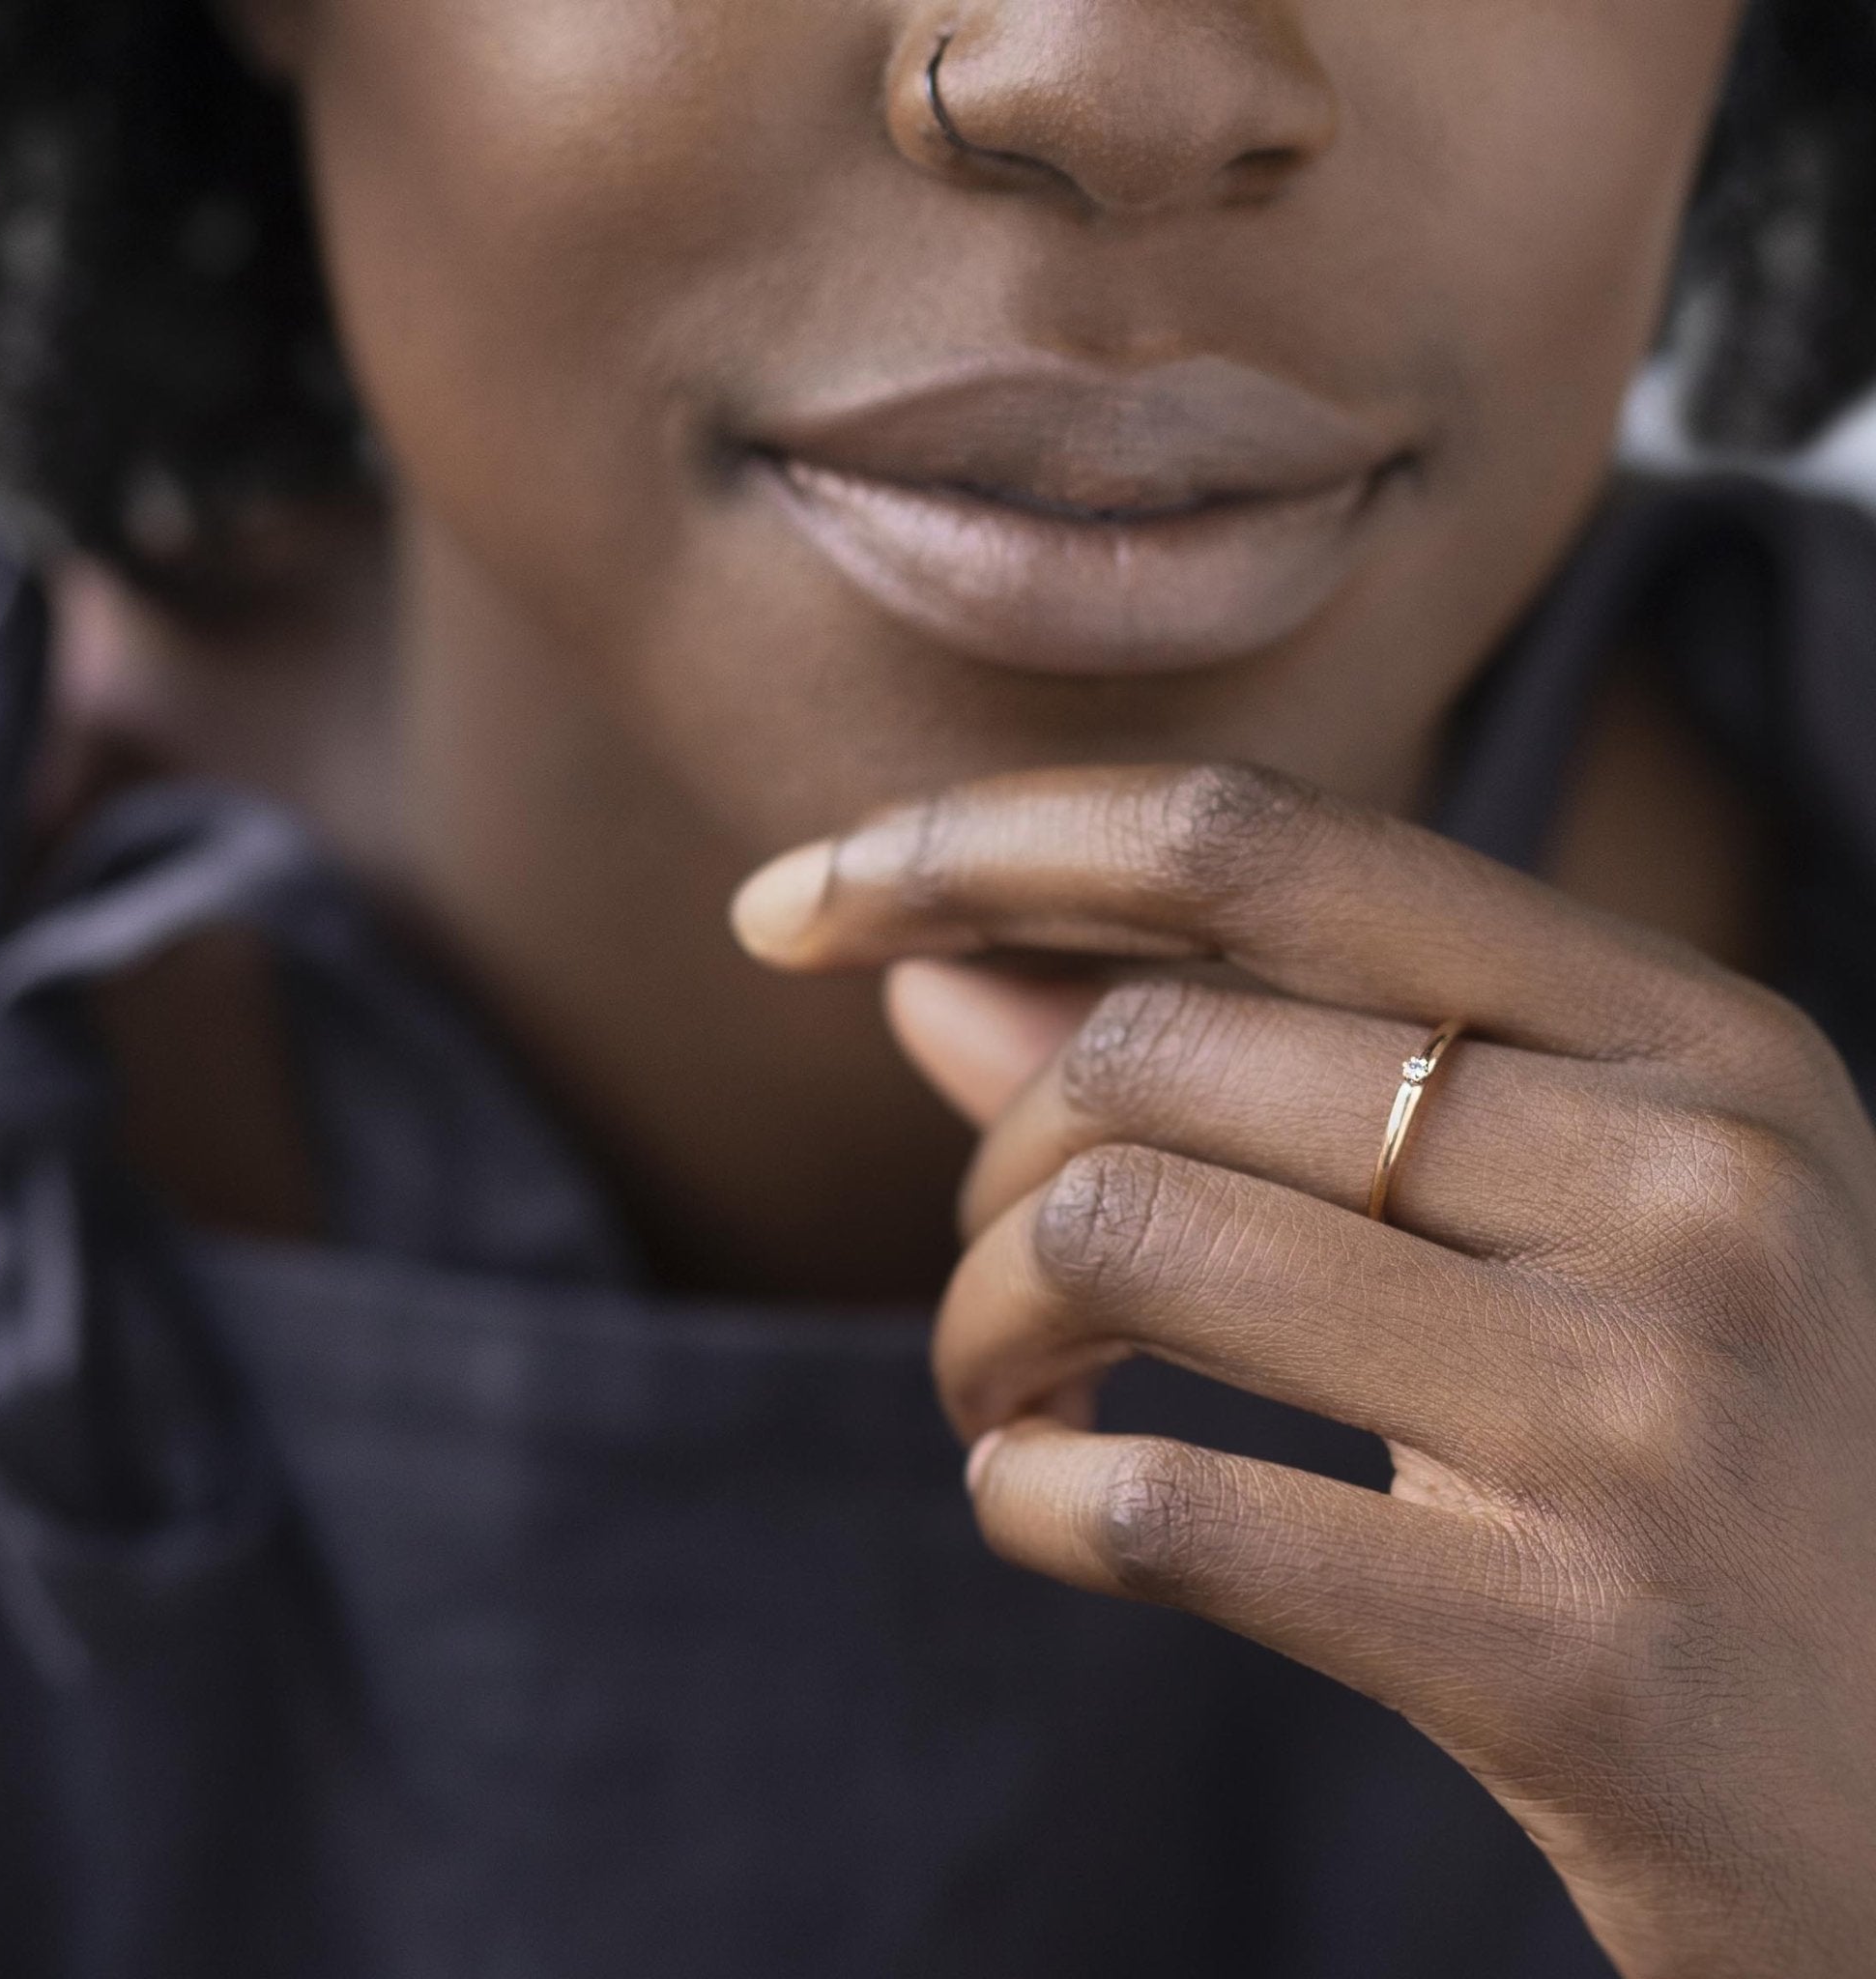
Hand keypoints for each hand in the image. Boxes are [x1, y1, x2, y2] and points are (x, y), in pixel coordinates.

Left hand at [732, 763, 1875, 1978]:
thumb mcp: (1531, 1219)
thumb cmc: (1703, 1457)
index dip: (985, 842)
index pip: (1256, 843)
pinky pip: (1159, 1504)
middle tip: (992, 1283)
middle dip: (989, 1171)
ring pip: (1118, 1236)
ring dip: (981, 1325)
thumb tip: (925, 968)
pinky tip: (1045, 1501)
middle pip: (1152, 1052)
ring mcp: (1644, 1412)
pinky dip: (1028, 1495)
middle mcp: (1693, 1180)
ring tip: (1008, 1393)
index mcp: (1693, 1037)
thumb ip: (1228, 1072)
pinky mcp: (1573, 1649)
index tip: (795, 896)